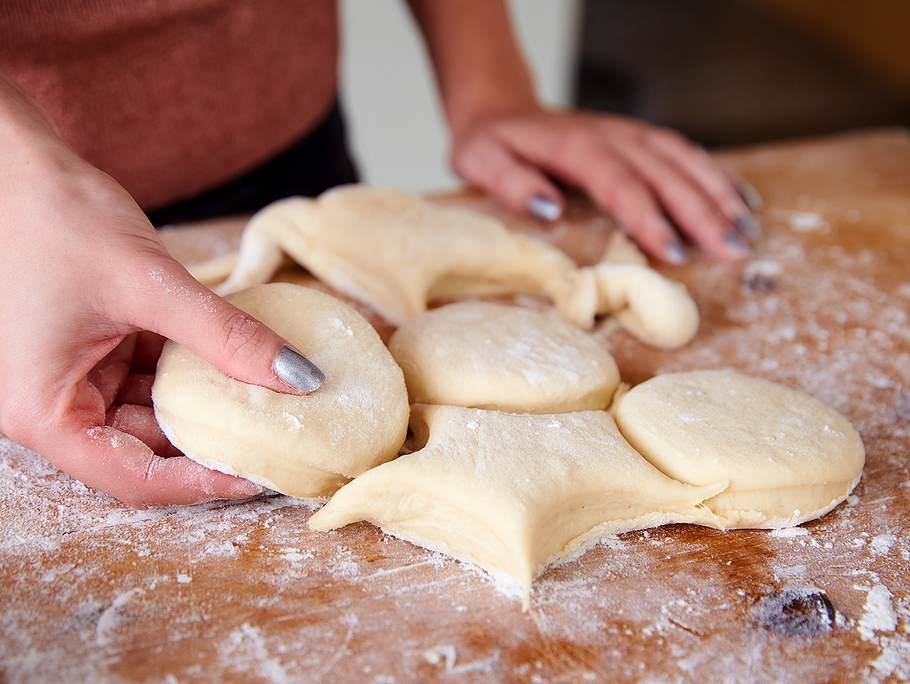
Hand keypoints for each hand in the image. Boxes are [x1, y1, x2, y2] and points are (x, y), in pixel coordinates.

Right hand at [0, 146, 322, 507]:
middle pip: (142, 448)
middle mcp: (50, 404)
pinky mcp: (89, 349)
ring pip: (150, 411)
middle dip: (208, 441)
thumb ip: (226, 335)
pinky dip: (187, 368)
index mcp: (41, 410)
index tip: (259, 479)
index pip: (130, 477)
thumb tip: (301, 379)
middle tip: (275, 439)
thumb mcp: (149, 283)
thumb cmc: (53, 217)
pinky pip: (145, 374)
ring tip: (266, 402)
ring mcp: (70, 376)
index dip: (199, 484)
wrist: (11, 160)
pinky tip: (233, 360)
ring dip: (203, 402)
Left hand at [451, 108, 758, 262]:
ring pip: (685, 161)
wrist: (502, 109)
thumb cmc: (491, 145)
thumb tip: (549, 207)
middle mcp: (612, 136)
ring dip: (720, 195)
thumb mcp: (480, 161)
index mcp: (576, 147)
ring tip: (748, 233)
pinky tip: (743, 202)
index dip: (650, 218)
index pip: (621, 183)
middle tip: (733, 252)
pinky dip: (717, 177)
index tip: (675, 253)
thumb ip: (510, 182)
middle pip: (666, 173)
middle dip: (703, 213)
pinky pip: (686, 154)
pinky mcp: (640, 139)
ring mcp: (630, 134)